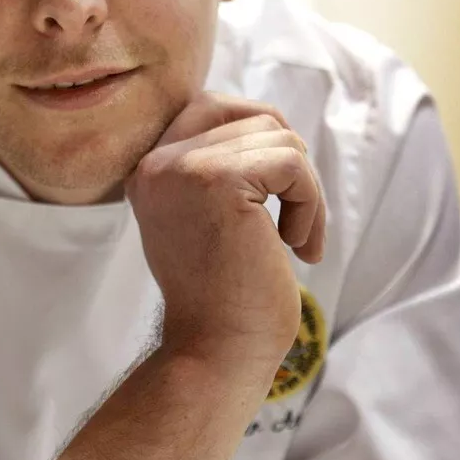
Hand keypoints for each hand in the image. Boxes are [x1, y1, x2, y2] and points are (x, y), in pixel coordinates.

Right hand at [125, 93, 324, 368]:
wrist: (217, 353)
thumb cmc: (226, 299)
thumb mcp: (210, 220)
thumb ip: (220, 169)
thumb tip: (273, 124)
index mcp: (148, 171)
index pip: (212, 106)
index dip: (261, 138)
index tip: (278, 194)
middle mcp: (155, 163)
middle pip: (252, 116)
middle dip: (290, 164)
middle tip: (293, 218)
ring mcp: (181, 168)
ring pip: (279, 137)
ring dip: (305, 191)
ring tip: (295, 241)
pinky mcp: (215, 180)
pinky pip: (292, 163)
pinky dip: (310, 204)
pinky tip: (298, 248)